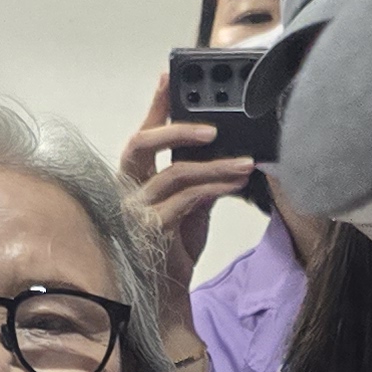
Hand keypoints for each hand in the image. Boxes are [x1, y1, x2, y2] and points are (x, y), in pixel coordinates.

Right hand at [123, 73, 260, 267]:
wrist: (167, 295)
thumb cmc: (174, 249)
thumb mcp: (190, 207)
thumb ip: (198, 179)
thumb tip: (224, 153)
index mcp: (134, 179)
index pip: (142, 136)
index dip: (154, 105)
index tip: (168, 75)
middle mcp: (126, 190)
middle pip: (140, 144)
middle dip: (175, 128)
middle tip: (212, 129)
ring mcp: (135, 210)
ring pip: (175, 173)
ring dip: (214, 166)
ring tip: (245, 163)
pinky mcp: (151, 230)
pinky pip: (187, 200)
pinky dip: (215, 188)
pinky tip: (235, 184)